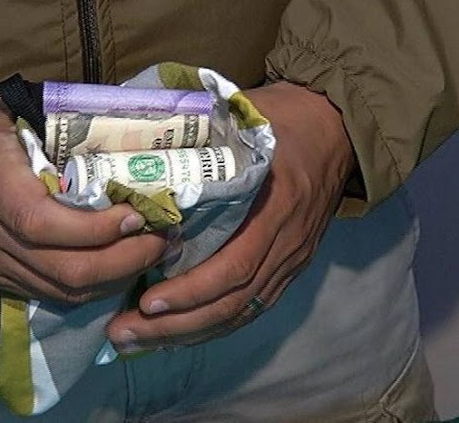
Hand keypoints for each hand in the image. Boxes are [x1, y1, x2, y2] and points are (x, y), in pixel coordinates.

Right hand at [0, 92, 165, 301]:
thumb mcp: (2, 109)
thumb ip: (56, 121)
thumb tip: (119, 123)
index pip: (45, 225)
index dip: (97, 229)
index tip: (138, 216)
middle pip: (64, 270)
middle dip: (125, 260)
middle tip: (162, 238)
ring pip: (61, 290)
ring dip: (114, 278)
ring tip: (149, 253)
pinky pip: (46, 294)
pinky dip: (87, 286)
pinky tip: (114, 268)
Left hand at [107, 82, 355, 351]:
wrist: (335, 129)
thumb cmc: (282, 120)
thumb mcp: (245, 118)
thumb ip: (202, 137)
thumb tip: (138, 143)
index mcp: (276, 205)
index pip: (235, 264)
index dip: (192, 289)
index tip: (147, 302)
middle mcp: (286, 242)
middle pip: (233, 300)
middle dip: (177, 324)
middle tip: (124, 333)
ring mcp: (291, 258)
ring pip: (241, 311)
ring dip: (189, 332)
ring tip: (139, 341)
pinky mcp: (290, 266)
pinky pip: (253, 306)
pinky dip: (215, 324)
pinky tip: (179, 333)